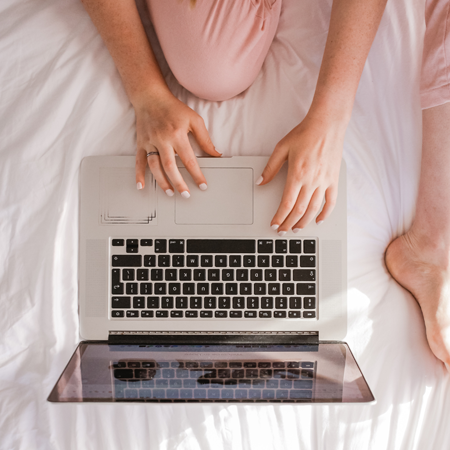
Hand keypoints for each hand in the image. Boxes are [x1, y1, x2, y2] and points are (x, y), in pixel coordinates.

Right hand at [135, 90, 220, 195]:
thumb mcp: (194, 120)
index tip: (202, 186)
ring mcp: (150, 142)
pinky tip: (141, 186)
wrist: (150, 97)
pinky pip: (139, 161)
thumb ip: (205, 139)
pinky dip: (139, 174)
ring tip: (170, 193)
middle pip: (170, 166)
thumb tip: (216, 154)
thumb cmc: (174, 108)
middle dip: (179, 183)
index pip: (189, 160)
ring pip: (155, 166)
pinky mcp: (141, 143)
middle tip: (186, 195)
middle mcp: (162, 140)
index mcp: (177, 135)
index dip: (197, 175)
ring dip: (162, 182)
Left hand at [257, 114, 344, 233]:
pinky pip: (331, 201)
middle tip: (283, 231)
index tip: (275, 225)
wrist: (327, 124)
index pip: (287, 203)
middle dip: (289, 223)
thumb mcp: (282, 148)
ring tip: (296, 229)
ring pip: (314, 209)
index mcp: (297, 174)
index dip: (280, 217)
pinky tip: (319, 220)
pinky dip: (325, 213)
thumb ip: (271, 168)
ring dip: (304, 222)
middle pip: (299, 210)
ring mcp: (324, 181)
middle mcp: (311, 181)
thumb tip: (261, 182)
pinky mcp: (334, 180)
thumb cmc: (304, 134)